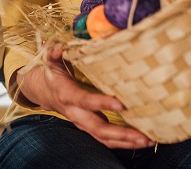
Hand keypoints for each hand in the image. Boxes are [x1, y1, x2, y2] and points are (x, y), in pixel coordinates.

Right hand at [15, 43, 152, 149]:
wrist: (43, 91)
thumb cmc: (51, 74)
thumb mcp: (49, 61)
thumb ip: (54, 53)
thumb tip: (61, 47)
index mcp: (66, 95)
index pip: (85, 101)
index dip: (102, 103)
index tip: (121, 104)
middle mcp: (75, 113)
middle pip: (98, 129)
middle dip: (121, 134)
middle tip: (142, 135)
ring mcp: (83, 123)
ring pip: (104, 138)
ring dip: (126, 142)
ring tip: (148, 140)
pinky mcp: (90, 127)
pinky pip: (107, 140)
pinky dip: (124, 143)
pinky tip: (142, 140)